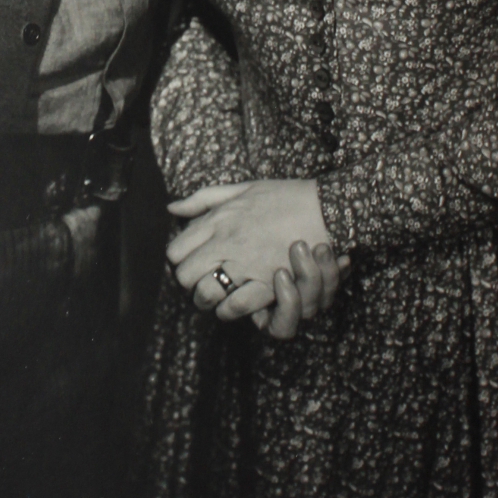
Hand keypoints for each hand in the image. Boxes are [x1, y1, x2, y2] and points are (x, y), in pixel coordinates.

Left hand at [166, 179, 347, 321]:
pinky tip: (233, 305)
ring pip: (206, 294)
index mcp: (218, 219)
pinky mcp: (266, 281)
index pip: (176, 250)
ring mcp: (245, 264)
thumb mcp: (242, 188)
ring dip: (206, 300)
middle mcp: (226, 242)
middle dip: (188, 283)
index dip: (178, 261)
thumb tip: (173, 208)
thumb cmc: (285, 196)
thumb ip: (204, 199)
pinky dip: (230, 310)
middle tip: (198, 282)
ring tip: (213, 297)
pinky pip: (235, 306)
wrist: (325, 208)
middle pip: (184, 276)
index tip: (188, 262)